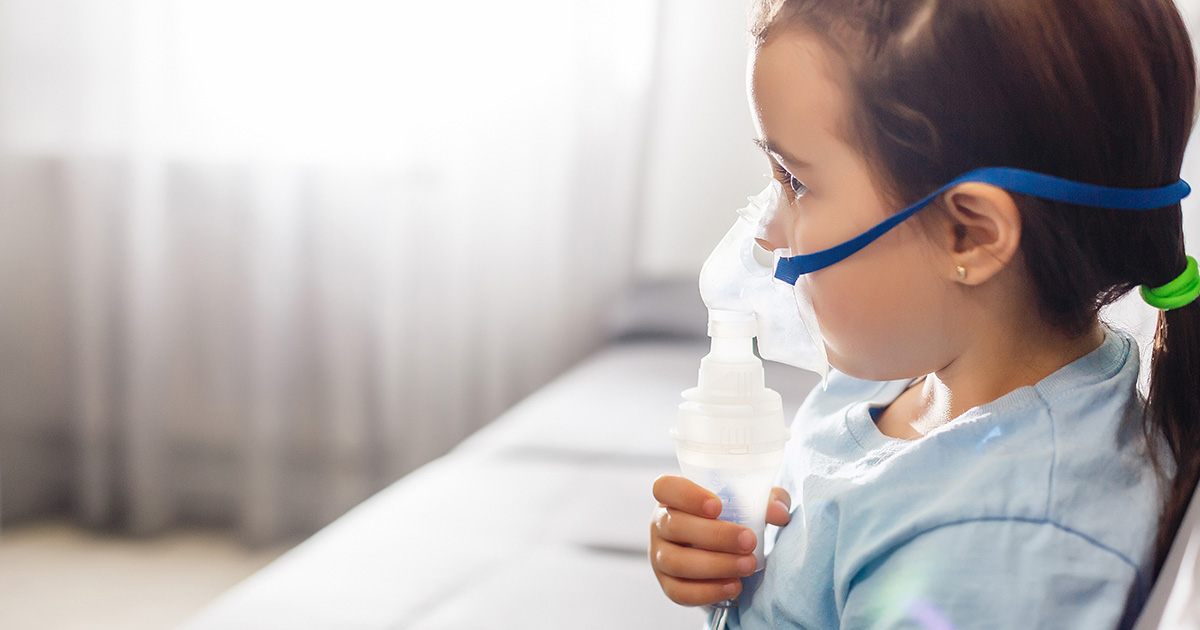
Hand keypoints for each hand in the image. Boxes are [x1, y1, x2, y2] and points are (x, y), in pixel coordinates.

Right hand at [649, 475, 791, 605]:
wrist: (725, 552)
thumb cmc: (732, 518)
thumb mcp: (750, 502)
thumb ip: (767, 500)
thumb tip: (778, 514)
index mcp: (673, 496)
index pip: (665, 487)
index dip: (687, 495)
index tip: (717, 506)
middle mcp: (660, 524)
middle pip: (675, 526)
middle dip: (716, 536)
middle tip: (749, 541)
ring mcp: (659, 555)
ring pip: (677, 562)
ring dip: (716, 565)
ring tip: (748, 565)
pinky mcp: (667, 585)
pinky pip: (680, 592)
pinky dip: (708, 591)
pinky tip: (734, 586)